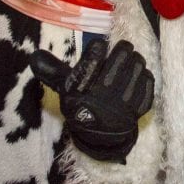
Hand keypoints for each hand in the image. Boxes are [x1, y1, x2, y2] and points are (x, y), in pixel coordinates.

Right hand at [30, 39, 153, 163]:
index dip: (97, 49)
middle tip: (123, 47)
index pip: (91, 62)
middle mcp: (102, 99)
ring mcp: (122, 105)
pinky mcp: (138, 111)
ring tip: (132, 59)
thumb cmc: (82, 106)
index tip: (99, 46)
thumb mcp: (65, 91)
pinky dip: (146, 77)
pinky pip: (148, 85)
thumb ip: (53, 72)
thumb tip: (35, 55)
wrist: (99, 138)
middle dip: (123, 49)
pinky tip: (141, 73)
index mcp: (80, 94)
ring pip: (136, 69)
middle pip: (119, 60)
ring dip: (137, 60)